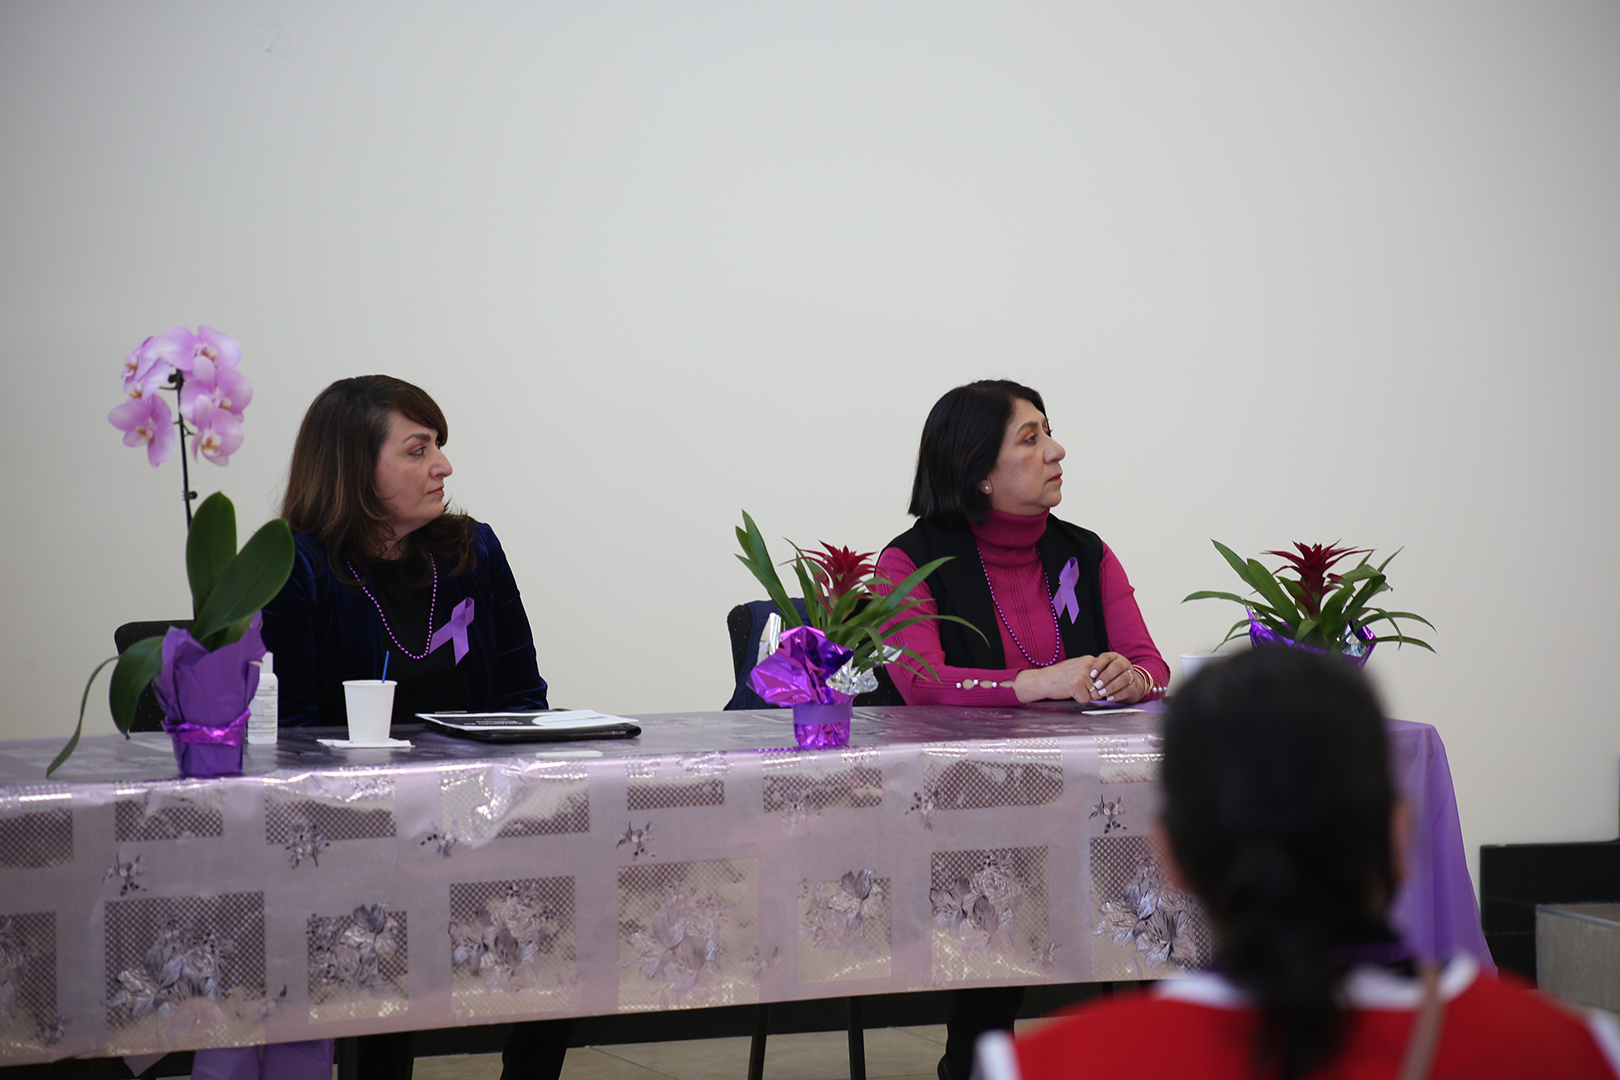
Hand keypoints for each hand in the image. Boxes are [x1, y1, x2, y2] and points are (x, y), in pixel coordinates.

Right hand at [1013, 653, 1144, 703]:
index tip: (1099, 689)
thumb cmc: (1058, 677)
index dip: (1103, 685)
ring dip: (1086, 696)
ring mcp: (1083, 675)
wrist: (1041, 680)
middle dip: (1095, 692)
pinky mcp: (1077, 685)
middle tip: (1080, 690)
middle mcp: (1088, 666)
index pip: (1106, 676)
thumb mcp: (1077, 668)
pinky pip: (1085, 699)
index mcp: (1089, 660)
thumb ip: (1091, 672)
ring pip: (1095, 694)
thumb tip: (1106, 682)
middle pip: (1103, 686)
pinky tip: (1068, 693)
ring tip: (1073, 690)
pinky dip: (1077, 699)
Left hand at [1079, 653, 1141, 702]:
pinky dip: (1117, 694)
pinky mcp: (1134, 686)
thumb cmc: (1111, 676)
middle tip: (1096, 684)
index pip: (1106, 657)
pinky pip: (1128, 689)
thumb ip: (1095, 672)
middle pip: (1117, 666)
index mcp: (1114, 658)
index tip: (1091, 674)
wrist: (1129, 683)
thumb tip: (1081, 676)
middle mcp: (1124, 664)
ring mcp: (1131, 674)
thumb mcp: (1103, 670)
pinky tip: (1109, 697)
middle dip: (1106, 676)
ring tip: (1102, 692)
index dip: (1098, 665)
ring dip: (1111, 686)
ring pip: (1123, 678)